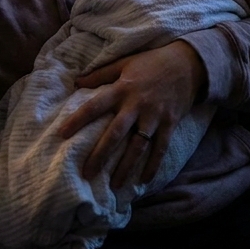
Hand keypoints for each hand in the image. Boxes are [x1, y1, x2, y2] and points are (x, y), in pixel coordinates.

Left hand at [57, 40, 206, 187]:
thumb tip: (76, 82)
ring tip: (114, 185)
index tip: (61, 134)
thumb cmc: (151, 63)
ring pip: (137, 146)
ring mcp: (154, 116)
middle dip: (100, 155)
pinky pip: (160, 148)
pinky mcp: (170, 124)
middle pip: (115, 134)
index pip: (95, 106)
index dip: (77, 120)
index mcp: (122, 89)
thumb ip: (100, 74)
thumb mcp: (124, 63)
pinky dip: (153, 166)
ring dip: (125, 167)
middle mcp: (136, 105)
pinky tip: (143, 181)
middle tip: (87, 174)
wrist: (188, 64)